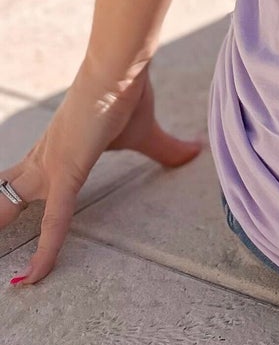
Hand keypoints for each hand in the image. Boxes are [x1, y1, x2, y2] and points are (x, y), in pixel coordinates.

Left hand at [2, 60, 203, 287]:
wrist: (121, 68)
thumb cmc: (127, 92)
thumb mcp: (144, 132)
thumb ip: (164, 149)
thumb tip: (194, 151)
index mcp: (54, 153)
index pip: (19, 185)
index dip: (7, 206)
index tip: (3, 224)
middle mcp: (43, 162)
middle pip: (4, 195)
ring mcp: (50, 167)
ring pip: (8, 204)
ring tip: (4, 272)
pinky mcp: (66, 172)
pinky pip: (54, 222)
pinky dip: (45, 252)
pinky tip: (34, 277)